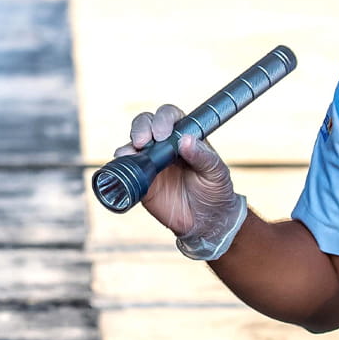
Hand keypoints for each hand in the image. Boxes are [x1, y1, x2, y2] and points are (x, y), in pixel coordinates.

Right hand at [114, 104, 241, 250]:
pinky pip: (127, 167)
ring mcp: (150, 161)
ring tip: (133, 153)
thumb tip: (185, 140)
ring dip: (130, 144)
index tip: (162, 134)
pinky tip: (125, 165)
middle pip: (146, 123)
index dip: (163, 120)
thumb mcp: (216, 173)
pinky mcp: (141, 180)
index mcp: (184, 136)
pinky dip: (122, 163)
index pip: (169, 117)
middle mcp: (164, 145)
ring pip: (133, 143)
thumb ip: (203, 157)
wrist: (206, 222)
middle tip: (144, 141)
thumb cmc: (215, 192)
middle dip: (141, 128)